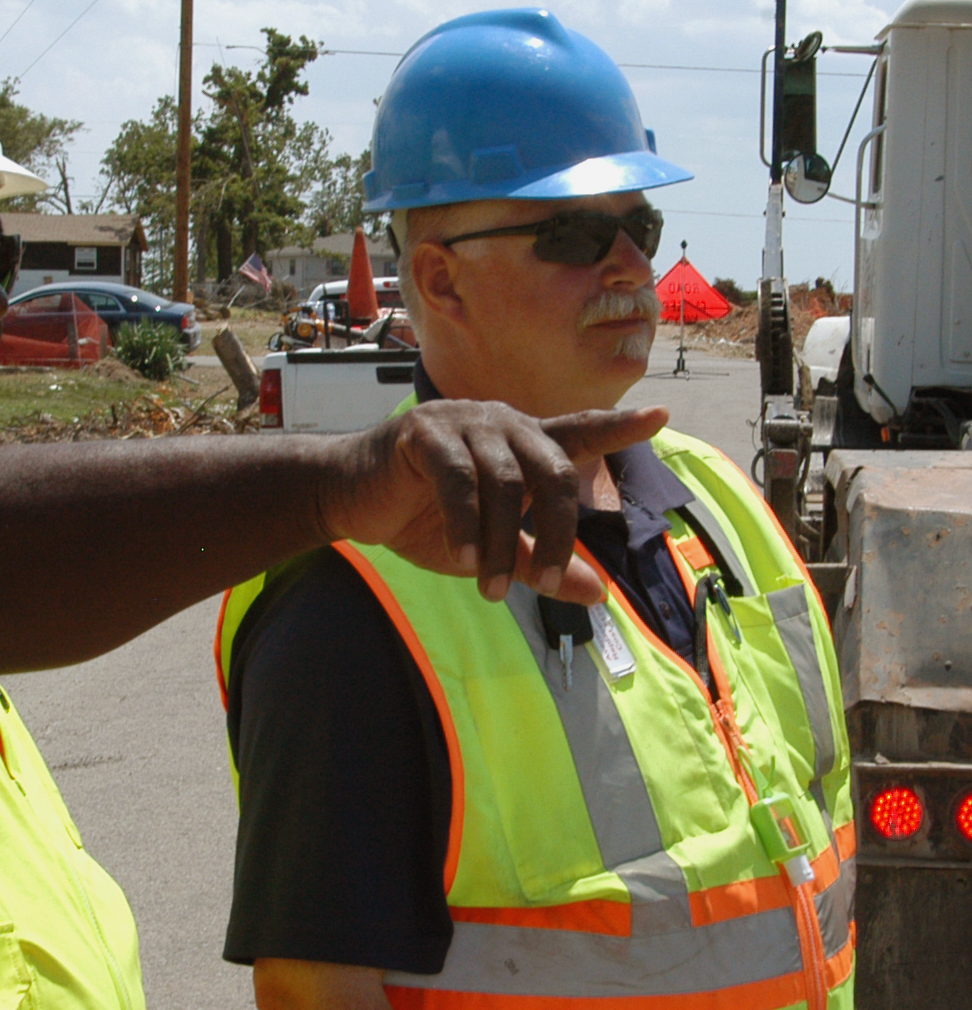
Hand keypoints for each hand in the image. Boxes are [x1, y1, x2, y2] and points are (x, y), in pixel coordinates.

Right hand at [319, 401, 669, 602]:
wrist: (350, 500)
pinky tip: (463, 560)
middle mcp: (500, 424)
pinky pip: (459, 481)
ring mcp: (462, 423)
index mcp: (519, 444)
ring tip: (490, 590)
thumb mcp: (486, 550)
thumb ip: (537, 563)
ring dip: (502, 544)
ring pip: (506, 483)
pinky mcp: (424, 433)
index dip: (618, 426)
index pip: (577, 432)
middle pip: (552, 472)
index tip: (660, 416)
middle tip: (551, 585)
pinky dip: (466, 525)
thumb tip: (598, 594)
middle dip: (559, 533)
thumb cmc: (420, 519)